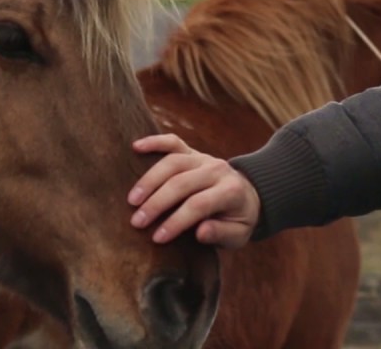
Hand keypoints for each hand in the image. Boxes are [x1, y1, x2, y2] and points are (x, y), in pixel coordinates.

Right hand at [127, 133, 260, 248]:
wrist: (248, 195)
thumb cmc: (238, 220)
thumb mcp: (239, 234)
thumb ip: (221, 233)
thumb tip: (200, 232)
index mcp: (231, 191)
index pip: (198, 204)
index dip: (176, 221)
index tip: (157, 238)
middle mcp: (217, 170)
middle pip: (181, 182)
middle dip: (156, 203)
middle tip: (136, 222)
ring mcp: (204, 158)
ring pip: (173, 162)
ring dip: (149, 180)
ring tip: (132, 200)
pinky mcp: (193, 152)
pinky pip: (173, 142)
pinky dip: (154, 141)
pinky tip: (135, 147)